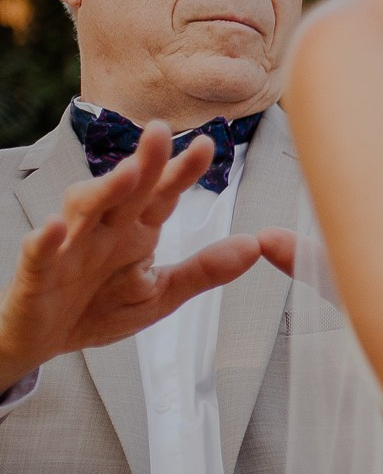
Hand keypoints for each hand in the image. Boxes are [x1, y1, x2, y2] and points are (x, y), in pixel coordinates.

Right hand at [0, 123, 288, 385]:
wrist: (46, 341)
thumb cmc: (101, 309)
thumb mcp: (161, 294)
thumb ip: (205, 270)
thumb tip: (255, 245)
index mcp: (136, 233)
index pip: (163, 195)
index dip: (182, 171)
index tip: (208, 145)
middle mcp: (104, 231)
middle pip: (126, 189)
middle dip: (145, 161)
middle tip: (160, 131)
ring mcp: (69, 248)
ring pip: (83, 209)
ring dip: (104, 189)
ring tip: (128, 173)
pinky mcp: (37, 273)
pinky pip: (38, 252)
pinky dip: (45, 239)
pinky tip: (54, 227)